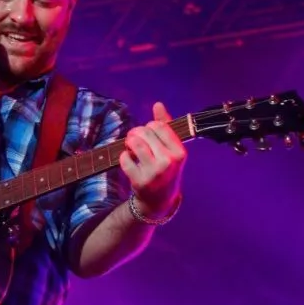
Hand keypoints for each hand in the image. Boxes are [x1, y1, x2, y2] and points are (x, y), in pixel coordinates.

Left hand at [118, 102, 186, 216]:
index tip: (148, 133)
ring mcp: (154, 172)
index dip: (149, 126)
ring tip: (131, 147)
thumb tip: (157, 104)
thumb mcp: (171, 149)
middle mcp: (168, 161)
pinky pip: (124, 158)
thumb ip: (166, 126)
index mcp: (179, 152)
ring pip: (134, 143)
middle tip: (134, 139)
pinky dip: (124, 157)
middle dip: (136, 132)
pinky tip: (129, 161)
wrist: (160, 199)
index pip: (158, 126)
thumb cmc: (166, 169)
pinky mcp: (139, 181)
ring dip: (129, 142)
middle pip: (144, 132)